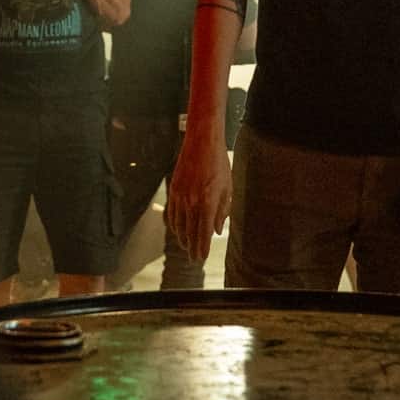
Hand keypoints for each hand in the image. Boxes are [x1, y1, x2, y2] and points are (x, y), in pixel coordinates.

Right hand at [165, 122, 230, 261]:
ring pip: (179, 225)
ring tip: (186, 246)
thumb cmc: (219, 163)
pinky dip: (174, 225)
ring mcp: (180, 196)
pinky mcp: (173, 189)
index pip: (203, 233)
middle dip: (192, 248)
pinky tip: (177, 230)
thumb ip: (222, 211)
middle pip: (190, 232)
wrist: (202, 142)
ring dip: (182, 238)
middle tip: (194, 258)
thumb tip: (216, 229)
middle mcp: (192, 202)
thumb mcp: (228, 188)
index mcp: (208, 202)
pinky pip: (171, 213)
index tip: (201, 257)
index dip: (201, 248)